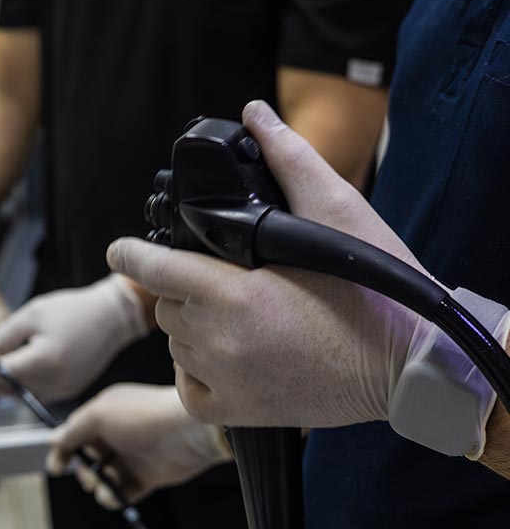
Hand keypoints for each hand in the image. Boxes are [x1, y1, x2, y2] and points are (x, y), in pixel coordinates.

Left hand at [0, 275, 148, 402]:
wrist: (111, 317)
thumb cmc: (72, 310)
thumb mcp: (31, 315)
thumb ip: (2, 337)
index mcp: (41, 362)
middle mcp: (52, 383)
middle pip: (4, 389)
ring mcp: (61, 391)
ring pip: (18, 394)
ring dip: (3, 380)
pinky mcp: (67, 392)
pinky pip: (35, 393)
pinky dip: (22, 383)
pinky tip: (20, 363)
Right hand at [47, 384, 231, 507]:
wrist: (189, 430)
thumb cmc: (143, 416)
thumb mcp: (99, 414)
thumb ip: (73, 429)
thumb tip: (51, 440)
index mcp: (104, 414)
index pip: (74, 434)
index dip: (63, 451)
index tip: (57, 468)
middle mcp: (116, 435)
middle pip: (86, 459)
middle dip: (82, 471)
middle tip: (90, 477)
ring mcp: (132, 457)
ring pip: (104, 478)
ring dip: (100, 486)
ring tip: (106, 485)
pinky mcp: (147, 477)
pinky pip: (123, 493)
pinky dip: (117, 497)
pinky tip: (118, 495)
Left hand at [108, 100, 428, 428]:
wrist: (409, 367)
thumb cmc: (377, 291)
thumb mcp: (339, 215)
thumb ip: (290, 162)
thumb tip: (256, 117)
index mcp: (236, 291)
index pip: (154, 268)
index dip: (131, 254)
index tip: (120, 249)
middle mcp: (220, 338)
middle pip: (167, 304)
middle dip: (188, 289)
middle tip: (232, 286)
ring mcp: (226, 379)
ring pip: (177, 343)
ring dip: (196, 328)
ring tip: (245, 321)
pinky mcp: (235, 411)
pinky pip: (187, 386)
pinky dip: (198, 370)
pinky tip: (230, 356)